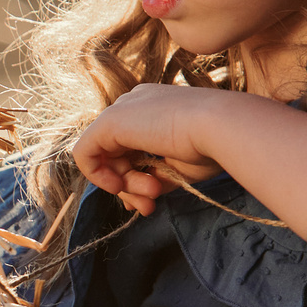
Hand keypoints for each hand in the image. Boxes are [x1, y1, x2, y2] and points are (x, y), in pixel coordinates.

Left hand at [71, 83, 306, 234]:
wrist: (221, 127)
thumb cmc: (212, 147)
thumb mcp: (178, 168)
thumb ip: (153, 177)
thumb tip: (130, 199)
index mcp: (155, 109)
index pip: (132, 149)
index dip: (136, 178)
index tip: (153, 197)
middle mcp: (136, 105)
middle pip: (117, 155)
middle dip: (130, 186)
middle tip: (151, 202)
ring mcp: (122, 110)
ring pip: (105, 158)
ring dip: (126, 186)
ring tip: (152, 191)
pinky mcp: (109, 121)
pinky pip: (84, 153)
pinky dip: (98, 176)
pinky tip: (119, 185)